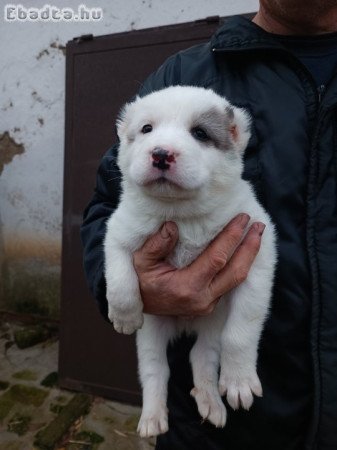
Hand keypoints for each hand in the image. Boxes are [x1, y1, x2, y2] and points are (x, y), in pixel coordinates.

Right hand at [133, 214, 264, 315]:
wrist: (138, 305)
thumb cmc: (140, 280)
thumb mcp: (140, 261)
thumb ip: (156, 245)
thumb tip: (173, 227)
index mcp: (186, 287)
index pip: (217, 259)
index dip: (232, 237)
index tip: (242, 218)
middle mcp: (202, 299)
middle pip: (236, 272)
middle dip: (250, 247)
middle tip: (259, 225)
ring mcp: (207, 304)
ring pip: (236, 280)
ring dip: (248, 256)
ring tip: (256, 235)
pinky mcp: (209, 304)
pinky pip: (230, 284)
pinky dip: (239, 265)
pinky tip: (243, 250)